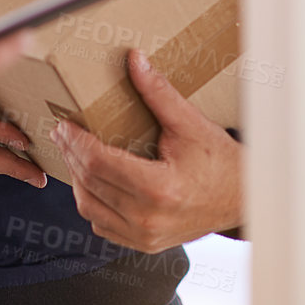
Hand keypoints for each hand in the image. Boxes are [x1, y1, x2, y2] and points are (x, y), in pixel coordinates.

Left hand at [49, 50, 241, 252]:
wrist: (243, 200)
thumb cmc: (221, 163)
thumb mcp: (192, 124)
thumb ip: (159, 93)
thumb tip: (134, 60)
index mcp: (159, 188)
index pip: (99, 162)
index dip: (76, 140)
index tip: (65, 123)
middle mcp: (147, 218)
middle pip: (89, 182)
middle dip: (70, 154)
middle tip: (61, 132)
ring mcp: (144, 236)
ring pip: (89, 207)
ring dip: (76, 178)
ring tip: (73, 152)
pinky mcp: (143, 244)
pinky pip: (102, 224)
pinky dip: (91, 201)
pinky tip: (91, 180)